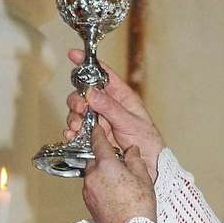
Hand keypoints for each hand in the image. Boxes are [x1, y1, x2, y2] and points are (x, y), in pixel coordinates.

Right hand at [66, 54, 163, 180]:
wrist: (151, 166)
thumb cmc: (148, 142)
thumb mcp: (131, 122)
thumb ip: (111, 108)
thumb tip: (91, 92)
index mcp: (121, 97)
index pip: (103, 74)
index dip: (88, 64)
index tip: (74, 56)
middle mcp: (108, 107)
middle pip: (85, 94)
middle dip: (78, 99)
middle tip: (80, 109)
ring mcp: (100, 122)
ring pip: (79, 113)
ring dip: (74, 117)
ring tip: (76, 126)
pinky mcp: (94, 138)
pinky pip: (78, 131)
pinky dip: (72, 133)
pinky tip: (72, 136)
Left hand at [83, 125, 156, 222]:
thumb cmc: (139, 207)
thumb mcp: (143, 178)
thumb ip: (135, 159)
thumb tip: (131, 150)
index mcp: (106, 165)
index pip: (97, 141)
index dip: (97, 132)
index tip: (96, 126)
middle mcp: (93, 175)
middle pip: (94, 159)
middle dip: (103, 158)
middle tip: (117, 161)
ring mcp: (88, 190)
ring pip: (93, 174)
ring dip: (102, 173)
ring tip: (118, 181)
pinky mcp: (88, 203)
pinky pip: (92, 187)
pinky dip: (100, 186)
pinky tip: (114, 193)